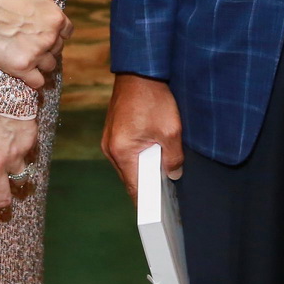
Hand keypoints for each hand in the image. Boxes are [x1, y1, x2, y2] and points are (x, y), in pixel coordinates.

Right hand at [0, 0, 87, 88]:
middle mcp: (50, 38)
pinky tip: (25, 72)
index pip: (67, 32)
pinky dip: (33, 80)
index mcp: (57, 19)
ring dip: (41, 62)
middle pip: (57, 49)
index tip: (41, 29)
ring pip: (49, 66)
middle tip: (29, 40)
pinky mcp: (20, 67)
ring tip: (26, 54)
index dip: (55, 31)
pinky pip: (36, 82)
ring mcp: (36, 54)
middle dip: (47, 45)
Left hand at [0, 96, 36, 236]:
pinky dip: (22, 155)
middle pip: (3, 198)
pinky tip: (15, 147)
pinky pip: (27, 155)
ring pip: (19, 178)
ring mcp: (15, 154)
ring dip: (13, 180)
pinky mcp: (28, 141)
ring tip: (8, 175)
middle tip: (0, 207)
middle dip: (1, 206)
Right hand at [101, 73, 181, 200]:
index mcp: (121, 152)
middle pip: (131, 177)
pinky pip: (128, 151)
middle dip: (149, 184)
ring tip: (164, 169)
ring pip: (130, 164)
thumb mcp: (171, 131)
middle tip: (167, 192)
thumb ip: (173, 158)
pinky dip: (141, 155)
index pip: (134, 188)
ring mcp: (110, 139)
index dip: (147, 203)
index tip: (159, 215)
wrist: (141, 68)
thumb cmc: (153, 97)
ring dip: (146, 167)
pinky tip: (156, 151)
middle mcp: (110, 148)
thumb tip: (173, 173)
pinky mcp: (114, 130)